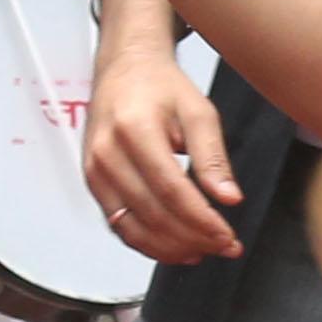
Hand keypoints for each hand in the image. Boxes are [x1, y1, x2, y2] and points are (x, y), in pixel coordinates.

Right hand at [86, 29, 243, 264]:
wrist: (124, 70)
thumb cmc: (160, 86)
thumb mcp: (198, 111)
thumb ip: (213, 157)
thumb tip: (228, 198)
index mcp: (134, 130)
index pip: (172, 191)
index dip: (202, 221)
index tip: (228, 237)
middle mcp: (107, 153)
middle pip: (153, 214)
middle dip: (193, 238)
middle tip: (225, 246)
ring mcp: (95, 171)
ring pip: (133, 228)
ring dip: (170, 249)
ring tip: (203, 251)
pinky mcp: (93, 183)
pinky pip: (119, 225)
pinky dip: (147, 244)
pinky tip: (175, 247)